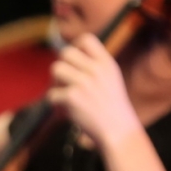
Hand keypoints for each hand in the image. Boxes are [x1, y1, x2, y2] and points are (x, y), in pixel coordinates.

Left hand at [47, 34, 138, 149]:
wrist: (119, 131)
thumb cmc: (112, 108)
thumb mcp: (111, 79)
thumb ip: (94, 66)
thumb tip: (67, 55)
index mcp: (107, 63)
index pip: (86, 39)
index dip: (75, 47)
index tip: (74, 61)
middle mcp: (96, 69)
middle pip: (65, 53)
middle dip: (63, 66)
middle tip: (66, 81)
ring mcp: (83, 82)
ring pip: (55, 69)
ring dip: (56, 82)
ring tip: (65, 94)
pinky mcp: (72, 97)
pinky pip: (52, 94)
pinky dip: (56, 104)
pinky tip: (66, 110)